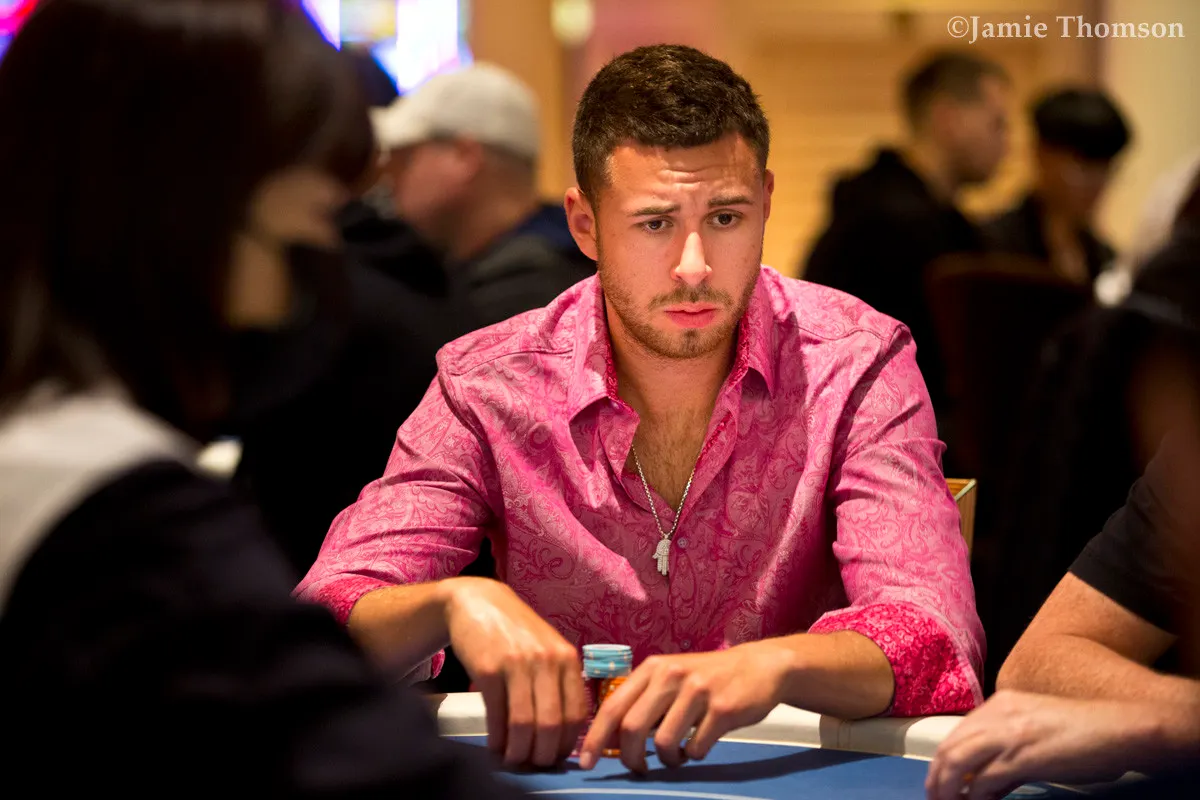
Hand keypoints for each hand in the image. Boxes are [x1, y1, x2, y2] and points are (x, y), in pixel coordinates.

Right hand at [443, 577, 586, 767]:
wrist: (478, 602)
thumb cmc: (516, 631)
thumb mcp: (547, 649)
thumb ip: (559, 682)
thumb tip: (563, 734)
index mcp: (567, 659)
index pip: (577, 715)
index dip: (567, 745)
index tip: (556, 759)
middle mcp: (546, 660)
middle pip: (551, 725)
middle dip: (542, 755)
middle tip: (532, 765)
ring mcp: (517, 663)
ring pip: (524, 725)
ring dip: (517, 752)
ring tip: (511, 760)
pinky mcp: (488, 669)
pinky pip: (496, 715)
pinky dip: (497, 739)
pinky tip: (495, 746)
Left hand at [578, 641, 789, 772]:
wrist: (759, 666)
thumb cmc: (708, 678)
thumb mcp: (671, 677)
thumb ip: (643, 701)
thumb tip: (611, 739)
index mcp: (653, 668)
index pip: (613, 706)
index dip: (595, 738)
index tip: (585, 762)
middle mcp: (671, 676)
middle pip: (632, 728)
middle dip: (630, 758)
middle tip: (639, 768)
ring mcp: (698, 691)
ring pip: (663, 743)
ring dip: (667, 760)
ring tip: (677, 754)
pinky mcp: (722, 709)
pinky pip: (695, 748)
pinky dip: (693, 755)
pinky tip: (699, 745)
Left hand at [925, 690, 1157, 799]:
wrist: (1120, 729)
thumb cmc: (1085, 734)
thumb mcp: (1035, 732)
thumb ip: (1007, 751)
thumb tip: (983, 782)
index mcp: (1000, 704)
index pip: (957, 734)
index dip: (942, 761)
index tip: (940, 782)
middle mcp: (998, 714)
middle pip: (950, 747)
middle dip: (937, 777)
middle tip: (936, 798)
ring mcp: (1009, 734)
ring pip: (957, 762)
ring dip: (947, 788)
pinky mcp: (1022, 756)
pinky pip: (984, 780)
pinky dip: (974, 796)